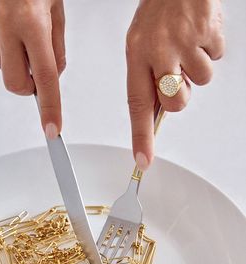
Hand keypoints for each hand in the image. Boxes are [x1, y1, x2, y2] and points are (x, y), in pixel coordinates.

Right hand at [0, 0, 65, 137]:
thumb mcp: (57, 10)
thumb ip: (56, 49)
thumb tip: (52, 77)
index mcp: (31, 20)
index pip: (45, 78)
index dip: (50, 107)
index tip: (52, 129)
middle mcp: (4, 23)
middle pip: (16, 84)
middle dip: (29, 86)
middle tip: (36, 69)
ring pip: (4, 67)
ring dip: (17, 60)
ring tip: (22, 32)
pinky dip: (4, 45)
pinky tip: (7, 24)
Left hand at [126, 0, 224, 169]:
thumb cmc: (158, 13)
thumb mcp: (139, 45)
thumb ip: (146, 79)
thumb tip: (154, 113)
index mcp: (137, 55)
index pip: (137, 105)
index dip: (141, 137)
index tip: (143, 160)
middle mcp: (159, 51)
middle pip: (176, 102)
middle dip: (181, 96)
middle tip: (177, 75)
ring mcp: (185, 42)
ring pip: (201, 81)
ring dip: (197, 68)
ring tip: (187, 45)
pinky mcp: (208, 34)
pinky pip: (215, 58)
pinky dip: (210, 50)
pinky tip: (198, 35)